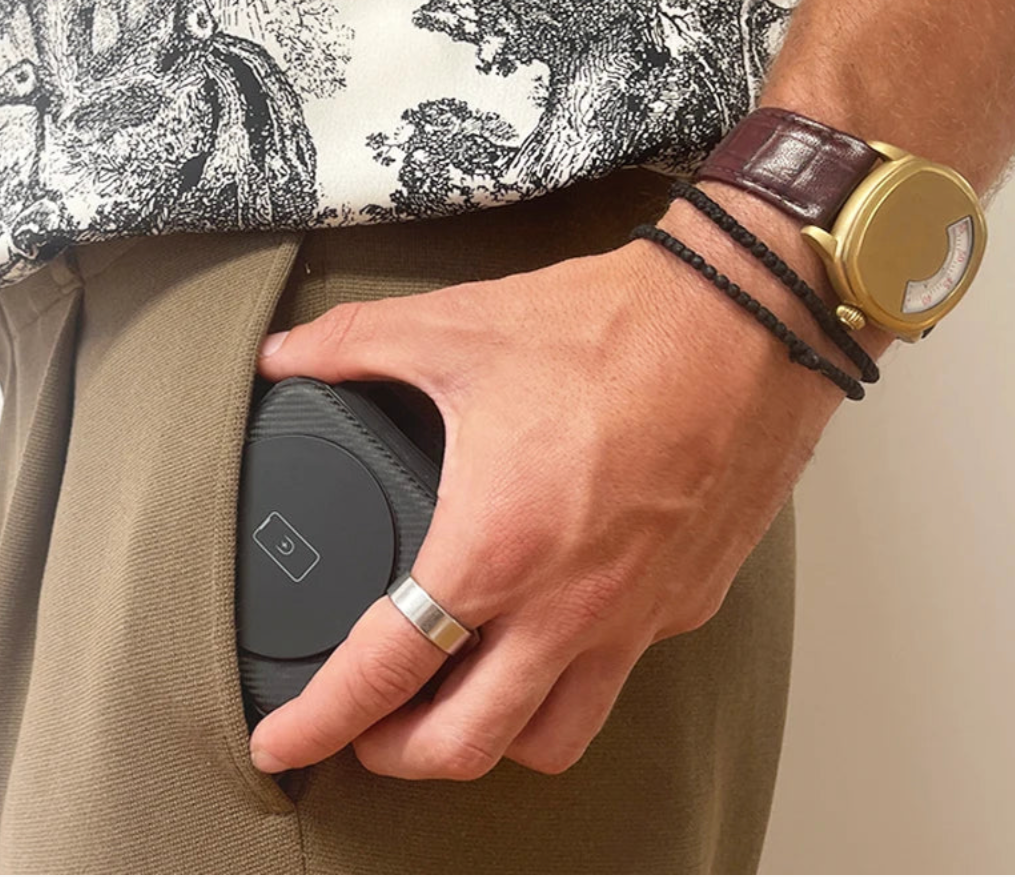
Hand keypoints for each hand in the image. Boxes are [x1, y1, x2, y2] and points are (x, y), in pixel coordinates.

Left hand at [248, 186, 853, 778]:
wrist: (747, 318)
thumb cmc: (621, 328)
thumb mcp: (459, 327)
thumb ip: (351, 346)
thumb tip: (288, 355)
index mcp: (496, 545)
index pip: (383, 672)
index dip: (318, 721)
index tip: (285, 743)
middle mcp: (568, 603)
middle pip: (466, 744)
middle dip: (398, 755)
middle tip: (368, 730)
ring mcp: (636, 612)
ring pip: (553, 737)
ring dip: (491, 737)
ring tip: (460, 701)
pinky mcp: (687, 599)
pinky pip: (619, 675)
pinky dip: (569, 679)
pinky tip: (552, 631)